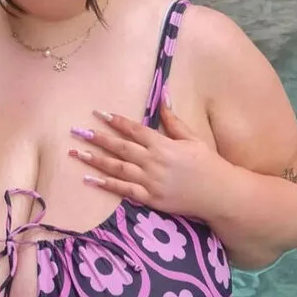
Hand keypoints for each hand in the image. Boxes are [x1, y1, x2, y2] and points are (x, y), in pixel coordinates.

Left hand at [69, 99, 224, 218]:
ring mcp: (150, 181)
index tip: (99, 113)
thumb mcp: (192, 138)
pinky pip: (124, 191)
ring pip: (117, 168)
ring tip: (77, 153)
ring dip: (96, 160)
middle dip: (98, 138)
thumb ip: (173, 121)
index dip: (115, 121)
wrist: (219, 193)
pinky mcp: (150, 199)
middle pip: (120, 147)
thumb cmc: (207, 163)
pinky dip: (106, 185)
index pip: (134, 129)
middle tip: (78, 132)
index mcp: (163, 144)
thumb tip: (163, 97)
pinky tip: (90, 180)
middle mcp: (154, 161)